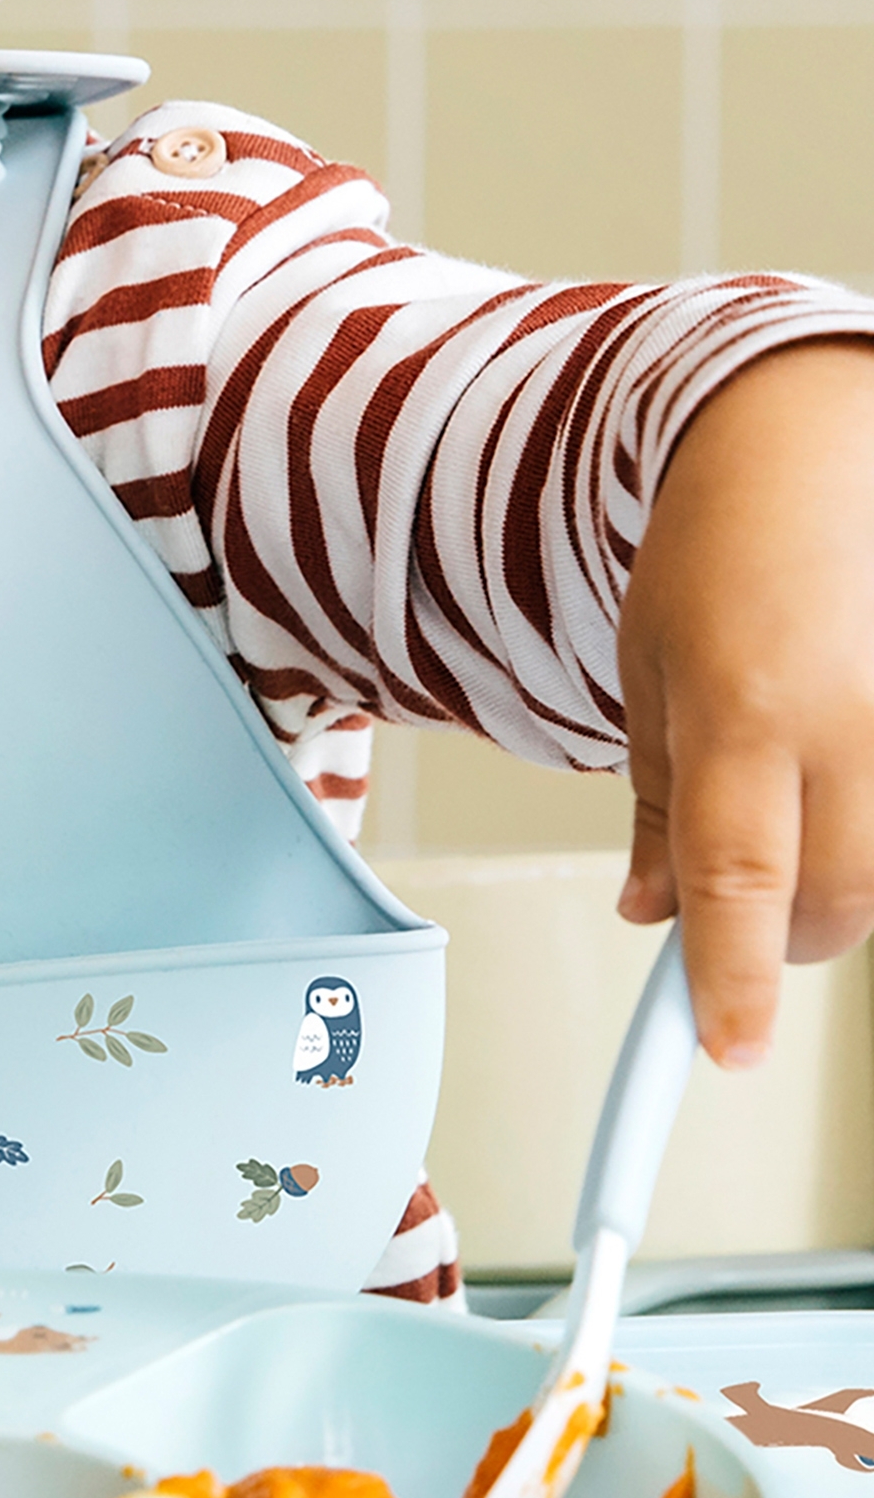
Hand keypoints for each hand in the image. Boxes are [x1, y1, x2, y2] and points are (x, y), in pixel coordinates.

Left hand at [619, 338, 873, 1065]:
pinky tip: (832, 788)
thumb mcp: (645, 680)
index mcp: (743, 711)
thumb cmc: (713, 554)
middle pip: (834, 901)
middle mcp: (850, 720)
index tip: (721, 1050)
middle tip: (734, 915)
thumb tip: (648, 915)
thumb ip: (652, 806)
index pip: (738, 879)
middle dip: (780, 941)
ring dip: (832, 890)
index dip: (730, 979)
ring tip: (790, 820)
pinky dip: (866, 836)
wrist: (807, 447)